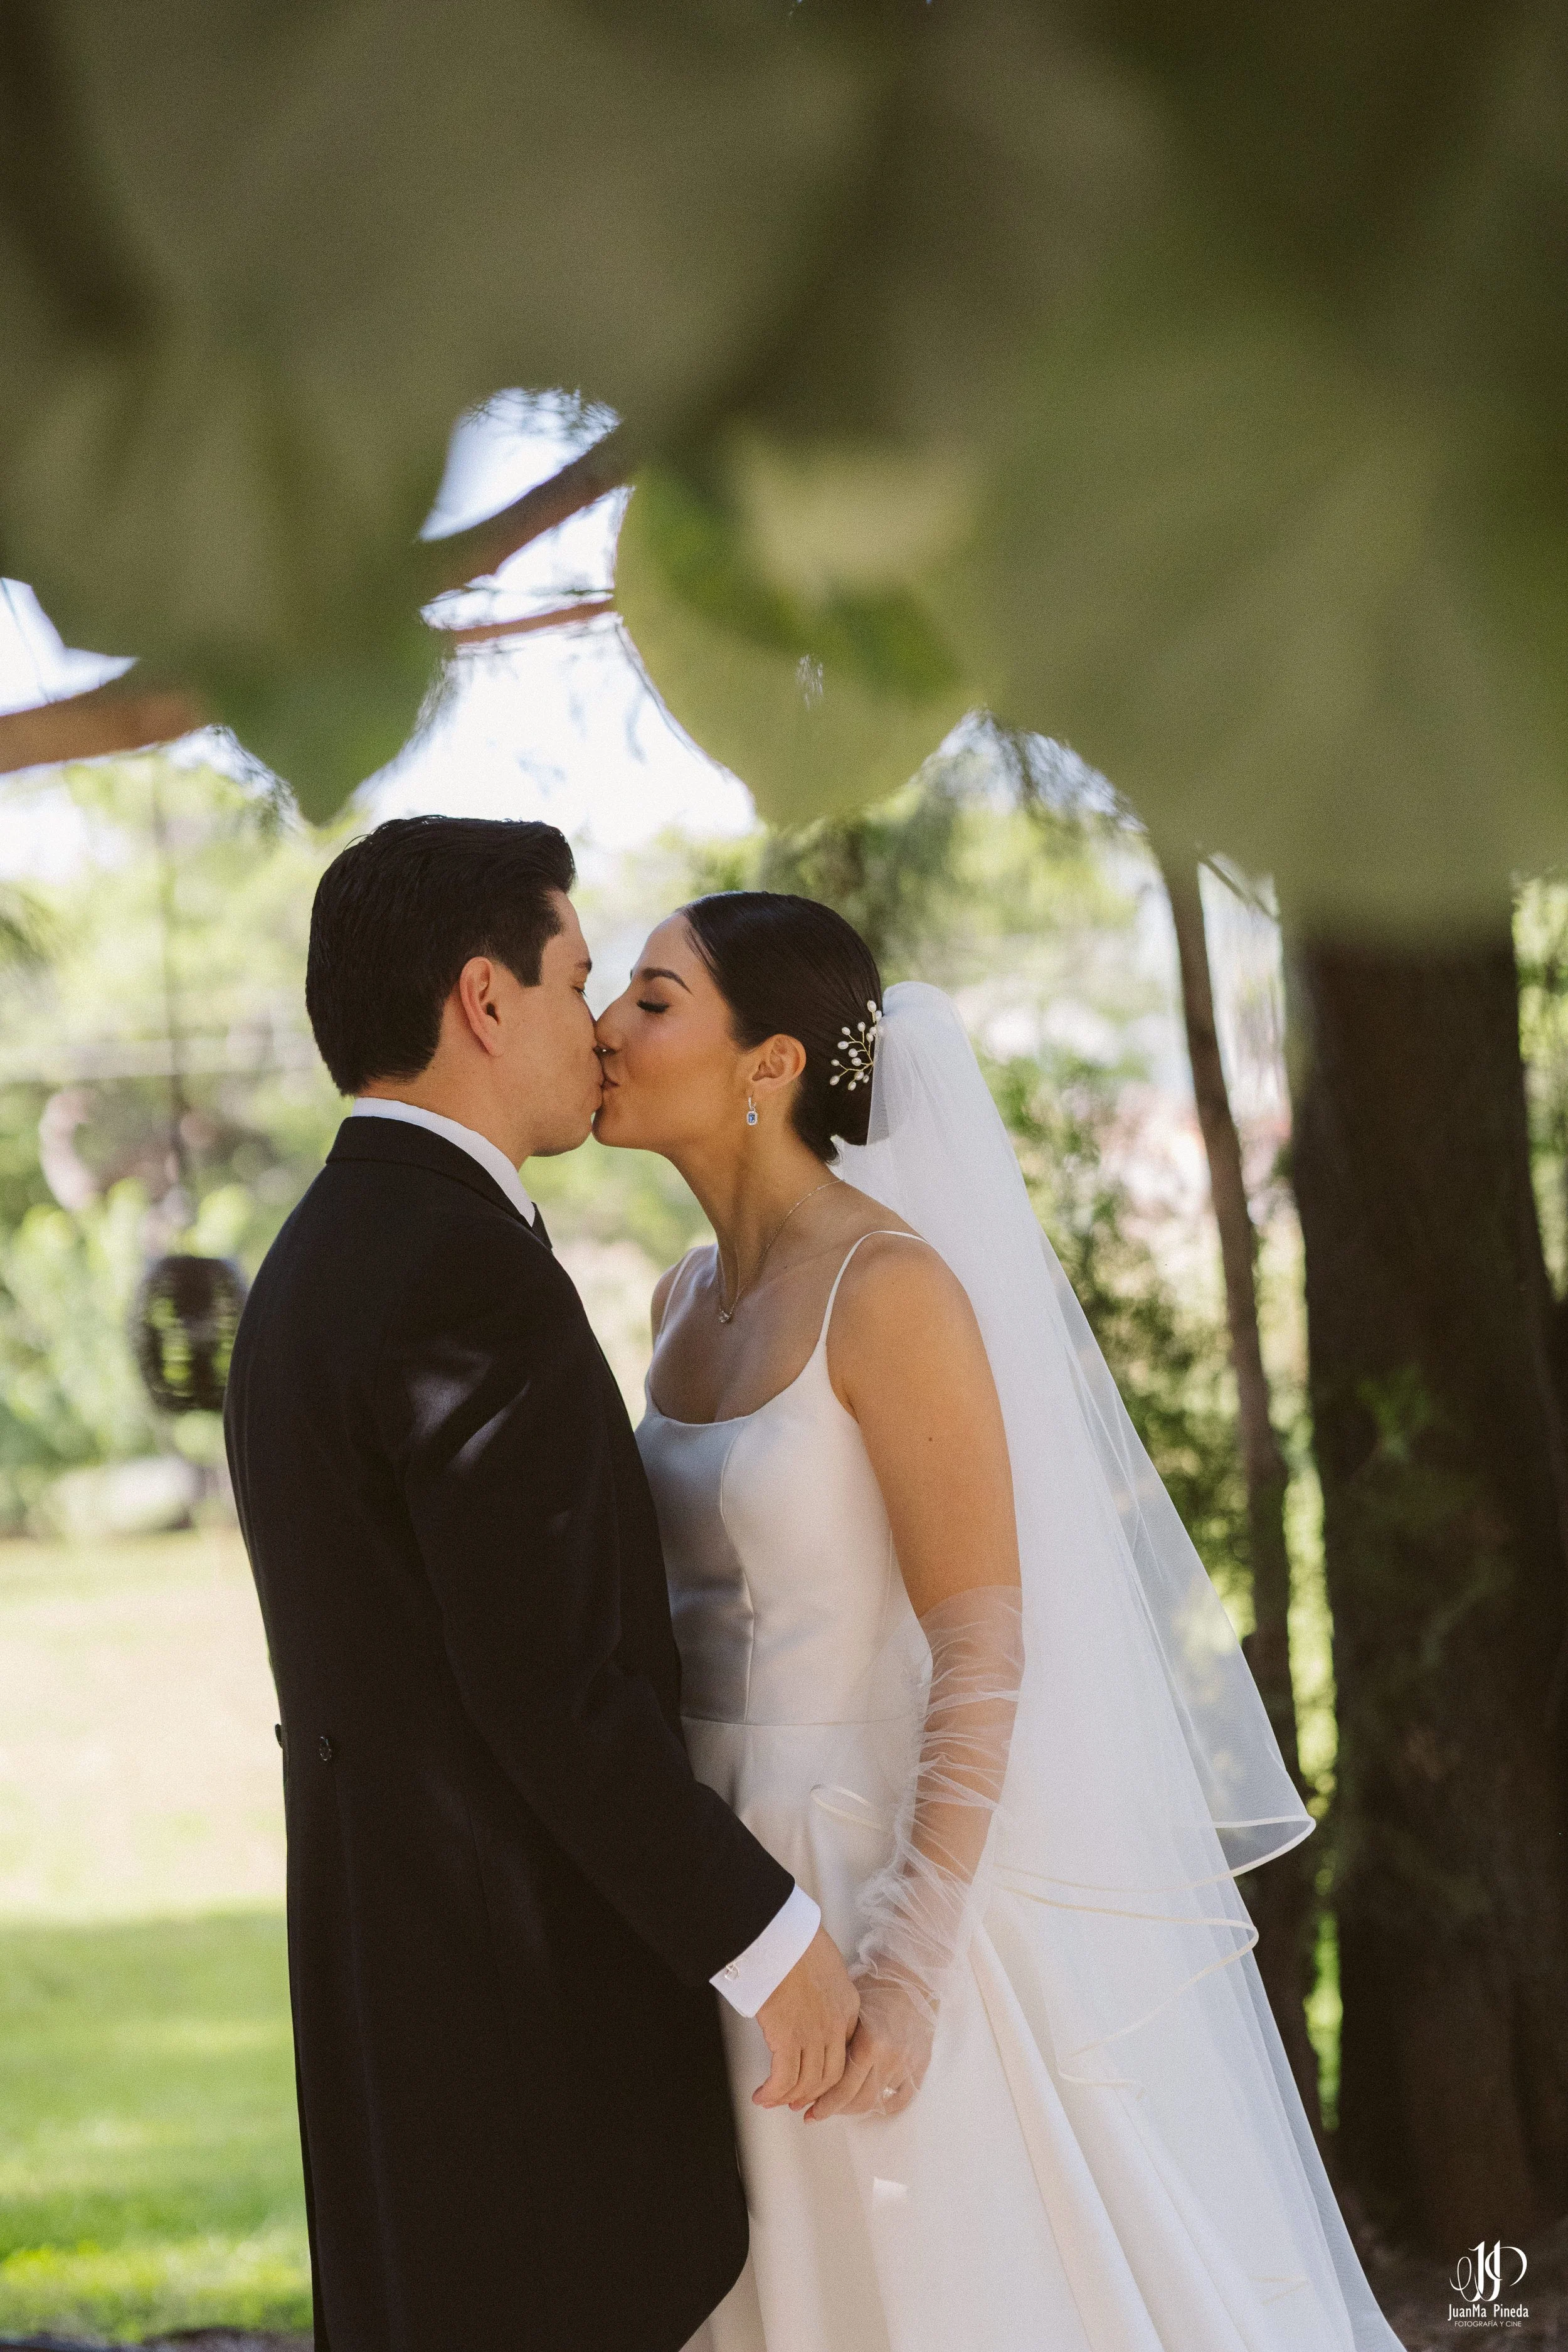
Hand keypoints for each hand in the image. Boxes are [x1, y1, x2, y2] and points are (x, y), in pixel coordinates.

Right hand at [752, 1926, 860, 2111]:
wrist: (780, 1934)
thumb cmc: (796, 1939)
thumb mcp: (827, 1963)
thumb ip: (826, 1984)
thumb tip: (811, 1992)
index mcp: (849, 2005)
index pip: (846, 2052)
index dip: (831, 2074)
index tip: (818, 2082)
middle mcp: (835, 2025)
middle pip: (830, 2075)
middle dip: (812, 2094)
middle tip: (796, 2102)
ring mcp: (813, 2033)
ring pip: (807, 2082)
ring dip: (788, 2097)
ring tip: (772, 2100)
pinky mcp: (787, 2038)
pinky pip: (783, 2079)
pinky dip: (772, 2093)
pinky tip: (761, 2095)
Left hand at [802, 1967, 934, 2121]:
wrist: (912, 1976)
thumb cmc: (875, 1987)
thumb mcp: (848, 2010)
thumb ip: (836, 2042)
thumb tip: (812, 2071)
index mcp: (870, 2042)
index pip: (842, 2087)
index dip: (822, 2104)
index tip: (805, 2110)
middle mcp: (889, 2058)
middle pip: (857, 2100)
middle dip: (833, 2110)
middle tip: (814, 2113)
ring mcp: (907, 2065)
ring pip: (876, 2103)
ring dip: (854, 2109)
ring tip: (838, 2108)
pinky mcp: (920, 2066)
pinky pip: (901, 2099)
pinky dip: (885, 2105)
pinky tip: (869, 2103)